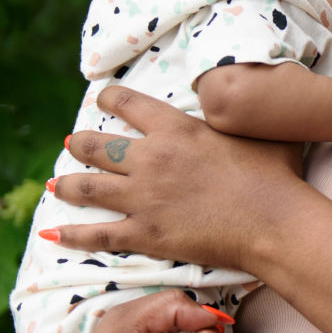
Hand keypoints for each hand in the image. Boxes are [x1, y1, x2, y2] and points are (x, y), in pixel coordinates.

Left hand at [49, 85, 303, 268]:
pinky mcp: (145, 234)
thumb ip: (247, 114)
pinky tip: (55, 235)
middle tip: (73, 143)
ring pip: (87, 188)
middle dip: (80, 143)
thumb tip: (257, 96)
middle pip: (96, 145)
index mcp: (177, 128)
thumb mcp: (263, 128)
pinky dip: (72, 236)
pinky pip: (97, 235)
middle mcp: (151, 159)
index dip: (109, 98)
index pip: (128, 103)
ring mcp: (143, 198)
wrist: (273, 220)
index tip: (102, 99)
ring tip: (58, 184)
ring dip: (68, 184)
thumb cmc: (275, 174)